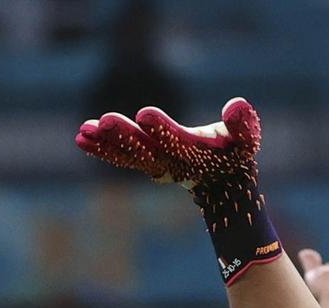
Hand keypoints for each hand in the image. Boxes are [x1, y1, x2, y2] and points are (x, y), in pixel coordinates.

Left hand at [77, 98, 279, 283]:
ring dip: (105, 143)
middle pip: (146, 150)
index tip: (145, 113)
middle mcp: (171, 161)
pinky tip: (81, 136)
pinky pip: (119, 157)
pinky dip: (101, 148)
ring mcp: (155, 164)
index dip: (162, 128)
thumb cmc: (236, 151)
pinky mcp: (143, 162)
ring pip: (127, 155)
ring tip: (83, 131)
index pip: (178, 141)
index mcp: (196, 153)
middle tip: (105, 120)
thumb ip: (244, 125)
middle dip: (125, 135)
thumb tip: (237, 107)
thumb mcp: (247, 138)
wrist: (223, 180)